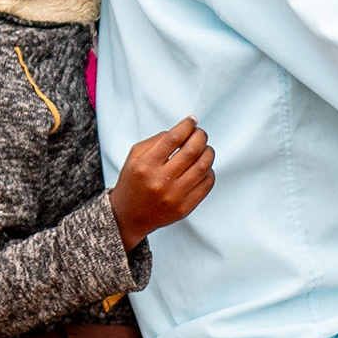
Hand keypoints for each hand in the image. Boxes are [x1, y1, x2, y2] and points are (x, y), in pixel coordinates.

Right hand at [113, 116, 215, 242]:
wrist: (129, 215)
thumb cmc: (133, 182)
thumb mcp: (135, 156)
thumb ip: (156, 140)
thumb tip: (183, 130)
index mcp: (146, 165)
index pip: (173, 138)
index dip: (187, 126)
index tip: (192, 121)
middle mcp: (160, 181)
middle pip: (192, 151)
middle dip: (200, 137)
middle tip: (200, 134)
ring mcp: (174, 196)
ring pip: (203, 167)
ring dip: (208, 152)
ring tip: (205, 148)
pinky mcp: (184, 208)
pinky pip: (206, 185)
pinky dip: (209, 171)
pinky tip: (203, 167)